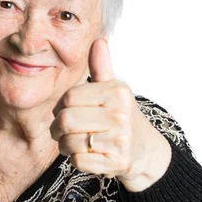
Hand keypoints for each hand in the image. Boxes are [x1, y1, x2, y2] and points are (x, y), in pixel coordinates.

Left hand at [50, 37, 160, 180]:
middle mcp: (120, 115)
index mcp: (116, 92)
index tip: (63, 111)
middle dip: (56, 128)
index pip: (69, 97)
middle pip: (66, 120)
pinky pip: (79, 161)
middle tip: (59, 131)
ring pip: (70, 142)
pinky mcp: (117, 161)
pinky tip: (85, 155)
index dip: (59, 106)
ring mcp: (120, 139)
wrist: (145, 151)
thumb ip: (102, 67)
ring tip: (71, 143)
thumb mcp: (113, 90)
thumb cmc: (121, 117)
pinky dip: (75, 160)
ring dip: (64, 146)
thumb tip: (98, 40)